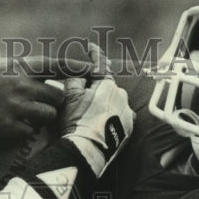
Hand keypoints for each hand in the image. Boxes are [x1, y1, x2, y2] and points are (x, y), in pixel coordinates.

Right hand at [0, 55, 94, 141]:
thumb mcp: (5, 65)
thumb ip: (29, 71)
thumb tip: (54, 78)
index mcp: (21, 67)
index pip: (57, 65)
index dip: (79, 68)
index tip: (95, 71)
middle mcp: (21, 85)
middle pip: (58, 97)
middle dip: (56, 103)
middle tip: (44, 105)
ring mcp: (15, 106)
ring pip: (48, 115)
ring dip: (44, 117)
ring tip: (28, 114)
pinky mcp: (7, 125)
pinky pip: (30, 131)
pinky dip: (26, 130)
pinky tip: (12, 124)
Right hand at [60, 44, 133, 176]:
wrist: (87, 150)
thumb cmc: (77, 122)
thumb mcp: (69, 96)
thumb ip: (75, 79)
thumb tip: (79, 73)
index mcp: (107, 85)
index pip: (100, 65)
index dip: (94, 54)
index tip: (91, 47)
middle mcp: (121, 96)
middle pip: (107, 86)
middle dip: (97, 88)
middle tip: (83, 98)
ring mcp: (127, 113)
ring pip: (115, 102)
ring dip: (106, 104)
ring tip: (92, 116)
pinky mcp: (129, 129)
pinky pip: (121, 117)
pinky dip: (113, 117)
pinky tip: (103, 123)